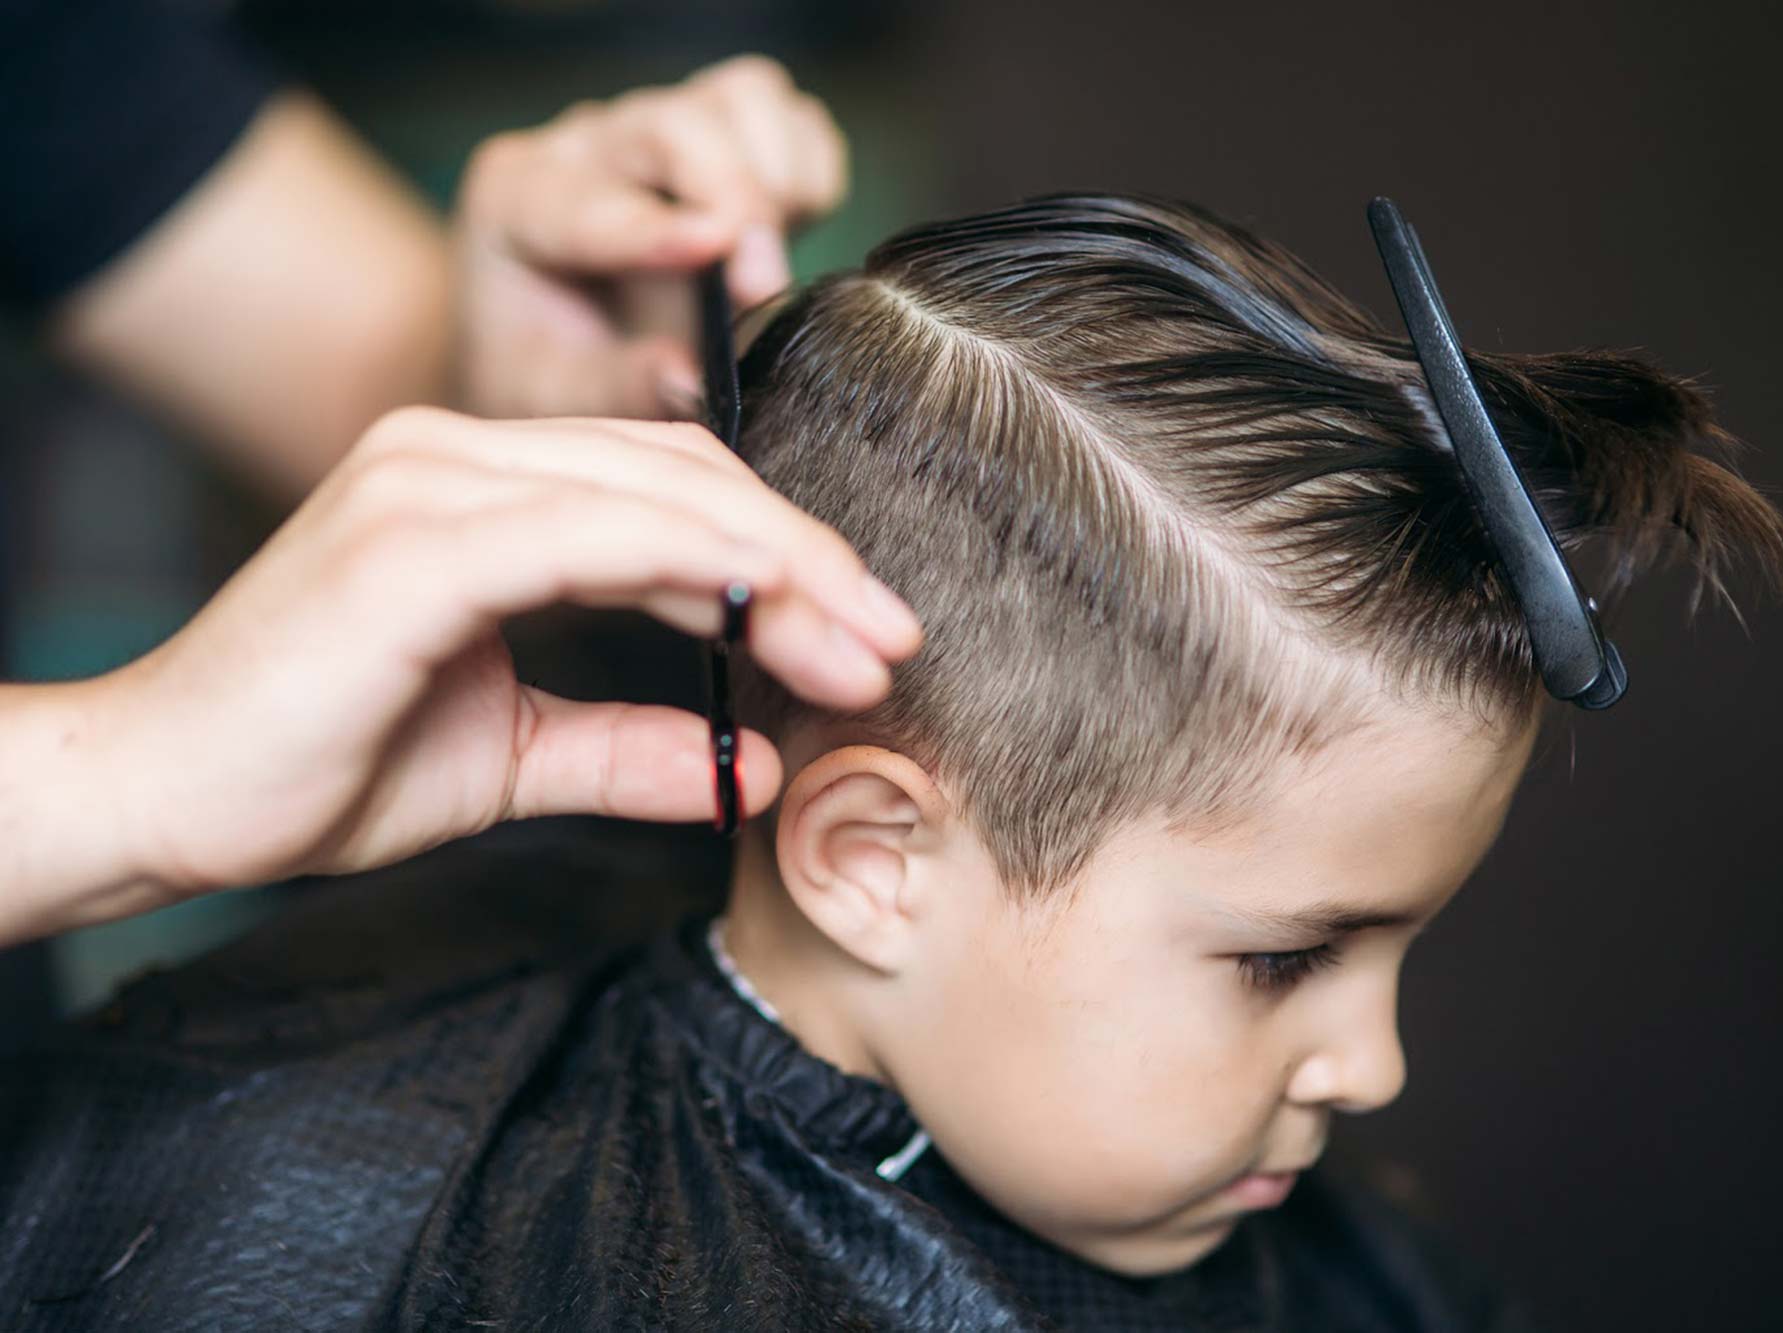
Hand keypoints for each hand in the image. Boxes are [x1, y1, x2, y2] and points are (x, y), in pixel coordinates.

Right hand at [59, 408, 918, 911]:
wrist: (161, 798)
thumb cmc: (316, 766)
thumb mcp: (511, 755)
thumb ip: (629, 746)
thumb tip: (750, 768)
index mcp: (479, 487)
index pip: (670, 492)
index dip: (781, 556)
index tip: (867, 637)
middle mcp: (453, 455)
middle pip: (682, 476)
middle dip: (805, 560)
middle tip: (893, 641)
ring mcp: (427, 483)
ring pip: (652, 493)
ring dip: (774, 567)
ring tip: (859, 649)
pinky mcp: (409, 541)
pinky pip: (584, 533)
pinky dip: (687, 567)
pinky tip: (763, 618)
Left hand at [453, 55, 846, 419]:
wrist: (556, 328)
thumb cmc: (549, 362)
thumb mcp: (560, 395)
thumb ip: (620, 385)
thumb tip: (693, 378)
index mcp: (522, 200)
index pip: (588, 202)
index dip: (655, 227)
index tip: (713, 248)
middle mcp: (590, 144)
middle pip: (677, 126)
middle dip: (736, 197)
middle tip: (762, 287)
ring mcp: (663, 127)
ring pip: (744, 102)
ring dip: (778, 178)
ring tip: (767, 260)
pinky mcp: (725, 129)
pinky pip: (794, 122)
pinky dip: (810, 174)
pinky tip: (787, 236)